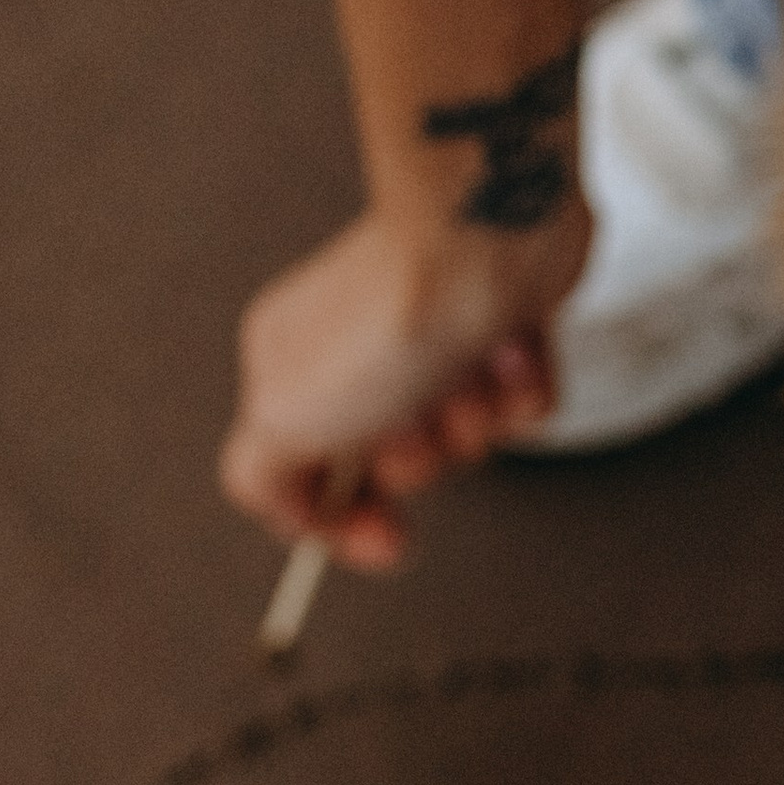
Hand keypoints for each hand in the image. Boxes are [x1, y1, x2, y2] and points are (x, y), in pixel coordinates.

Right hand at [219, 186, 591, 567]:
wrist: (488, 242)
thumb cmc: (389, 317)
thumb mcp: (284, 418)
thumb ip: (261, 478)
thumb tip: (285, 510)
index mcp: (294, 367)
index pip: (311, 475)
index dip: (349, 521)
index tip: (384, 541)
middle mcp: (361, 349)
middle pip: (398, 465)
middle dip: (420, 457)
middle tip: (414, 419)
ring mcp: (435, 338)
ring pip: (466, 437)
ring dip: (473, 419)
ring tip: (466, 371)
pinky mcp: (503, 328)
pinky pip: (522, 404)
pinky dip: (521, 389)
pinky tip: (509, 349)